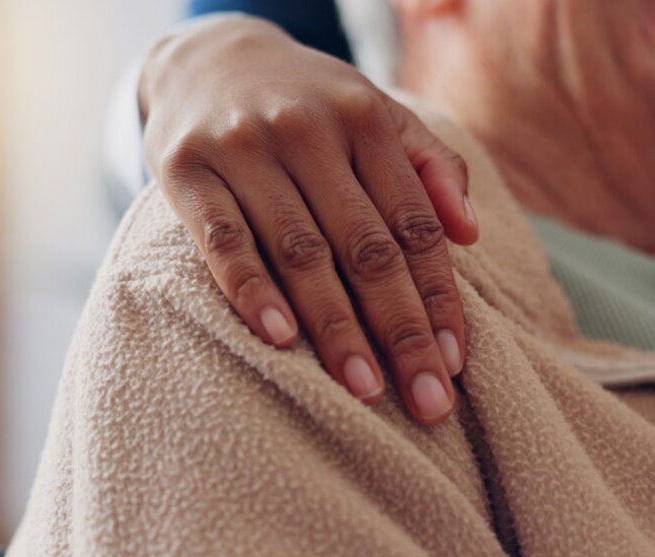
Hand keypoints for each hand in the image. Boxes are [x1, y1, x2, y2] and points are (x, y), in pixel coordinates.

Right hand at [138, 16, 477, 424]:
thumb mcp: (375, 114)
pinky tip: (282, 339)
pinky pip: (223, 240)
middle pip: (366, 246)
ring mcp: (244, 148)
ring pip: (300, 251)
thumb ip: (430, 164)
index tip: (454, 363)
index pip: (413, 224)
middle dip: (400, 331)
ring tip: (364, 389)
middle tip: (426, 401)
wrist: (206, 57)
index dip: (438, 297)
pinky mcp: (184, 169)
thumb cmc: (309, 106)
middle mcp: (308, 130)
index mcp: (365, 120)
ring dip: (337, 326)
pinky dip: (252, 291)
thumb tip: (470, 232)